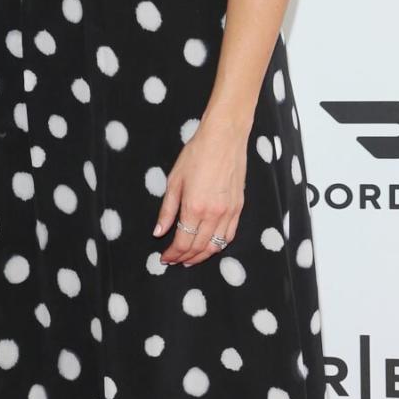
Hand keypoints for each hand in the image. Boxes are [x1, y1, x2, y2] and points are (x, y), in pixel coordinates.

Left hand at [153, 116, 245, 266]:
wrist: (224, 138)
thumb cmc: (196, 154)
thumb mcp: (174, 181)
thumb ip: (167, 211)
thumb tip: (158, 233)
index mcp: (194, 207)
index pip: (182, 241)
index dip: (172, 254)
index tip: (164, 258)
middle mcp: (214, 214)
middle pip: (199, 247)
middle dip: (185, 257)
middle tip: (175, 261)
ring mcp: (229, 212)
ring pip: (216, 245)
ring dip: (202, 256)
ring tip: (190, 259)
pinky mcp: (239, 207)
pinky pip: (230, 235)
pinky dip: (219, 246)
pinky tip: (210, 247)